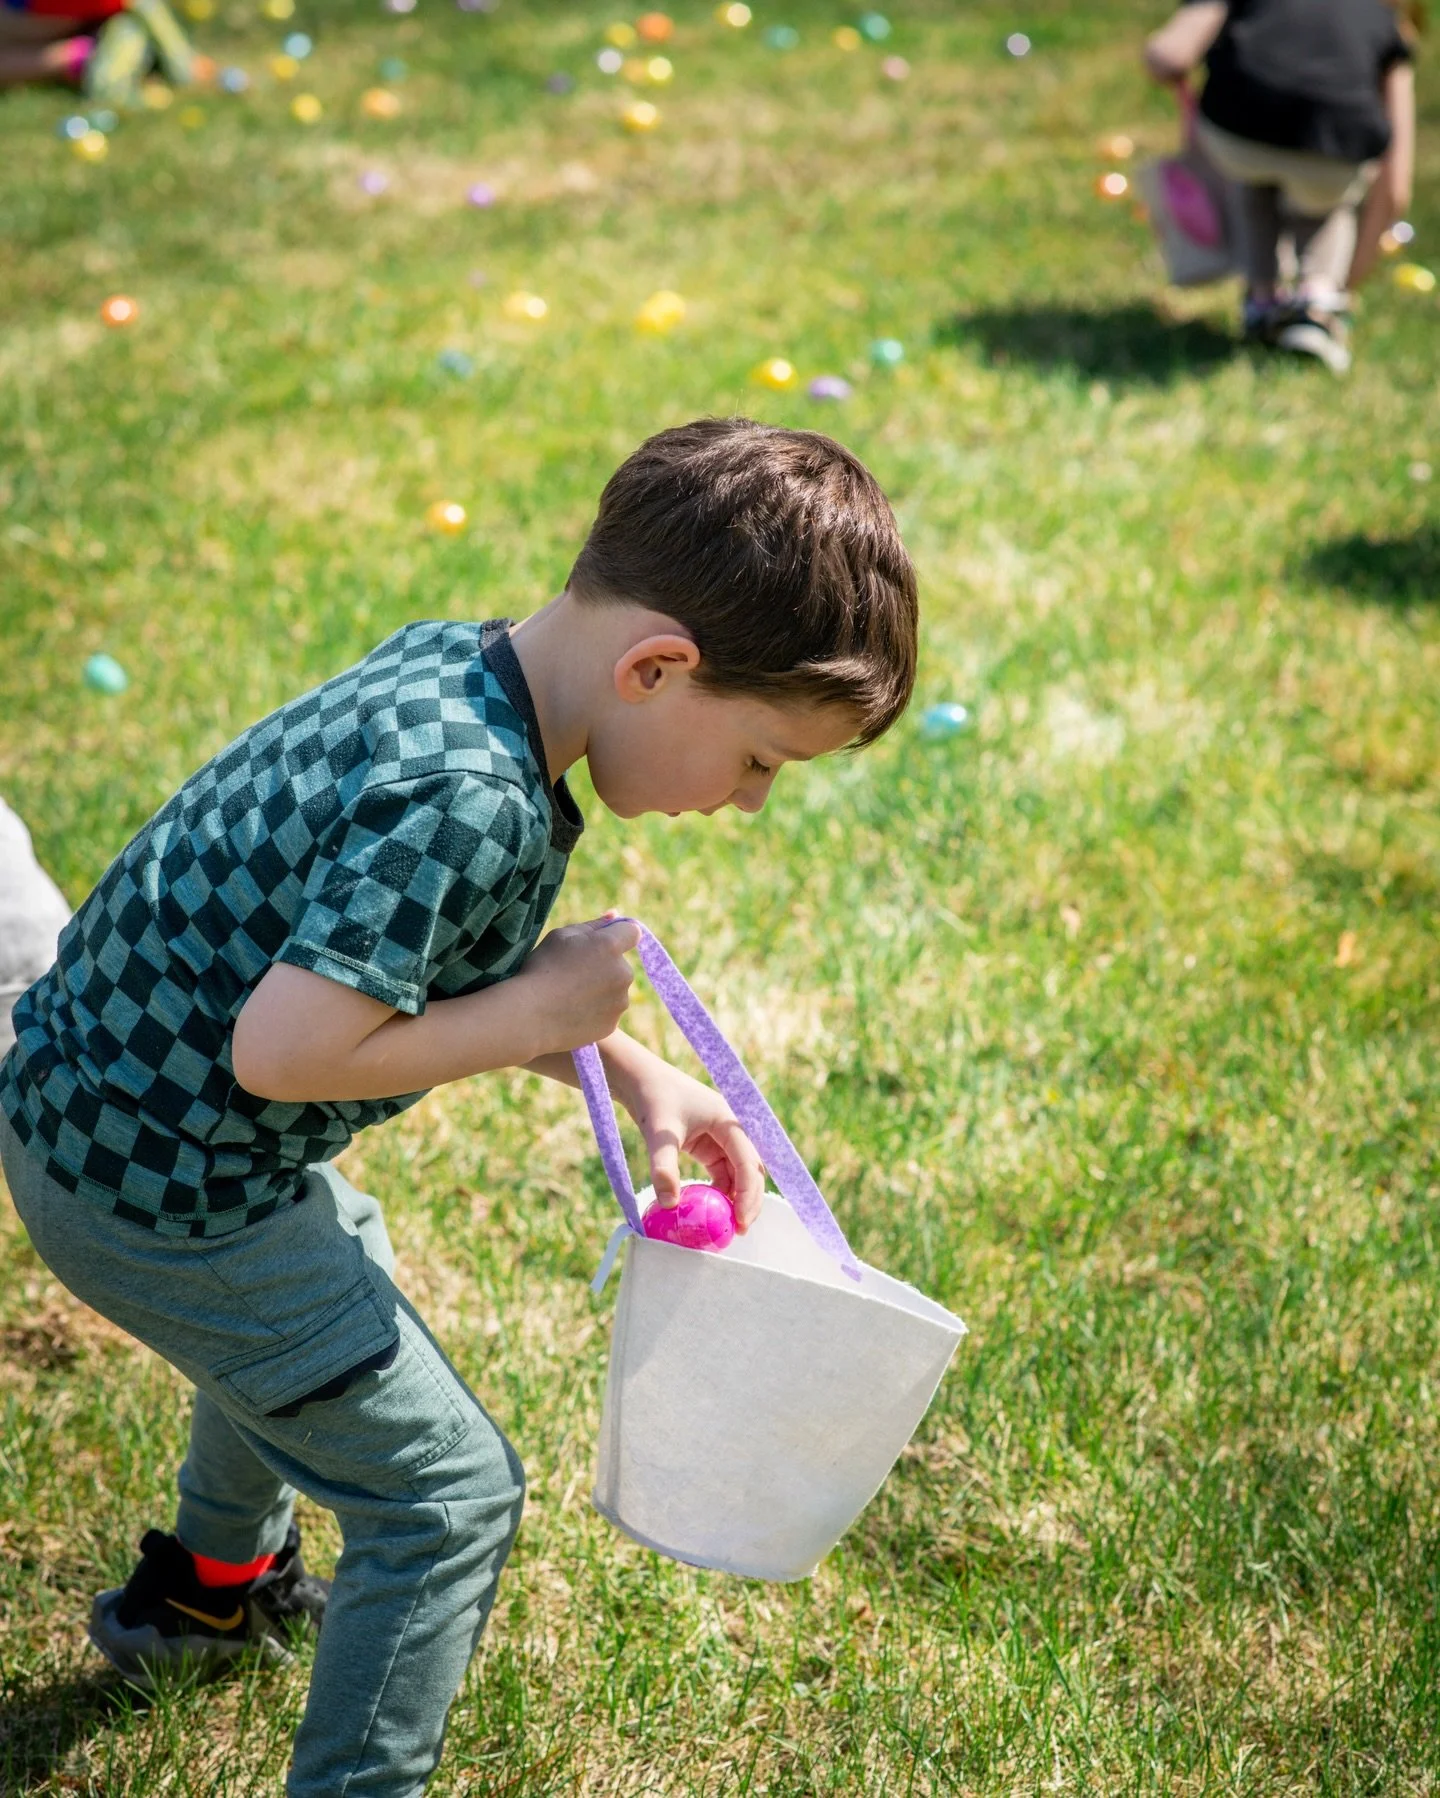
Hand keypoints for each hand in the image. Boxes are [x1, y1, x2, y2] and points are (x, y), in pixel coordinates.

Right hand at [518, 914, 638, 1054]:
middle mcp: (623, 973)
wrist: (528, 1016)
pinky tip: (572, 1013)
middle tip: (573, 975)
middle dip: (605, 967)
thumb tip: (615, 915)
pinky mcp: (612, 1026)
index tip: (599, 945)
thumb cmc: (541, 969)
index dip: (617, 936)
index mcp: (610, 946)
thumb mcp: (561, 936)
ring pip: (615, 991)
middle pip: (621, 965)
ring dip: (601, 991)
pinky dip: (595, 1012)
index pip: (632, 932)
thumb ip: (593, 925)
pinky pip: (608, 1013)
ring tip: (569, 997)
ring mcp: (620, 1002)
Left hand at [611, 1050, 765, 1231]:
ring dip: (736, 1198)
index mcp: (728, 1121)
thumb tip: (670, 1205)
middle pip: (751, 1170)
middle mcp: (730, 1129)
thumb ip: (664, 1168)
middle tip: (739, 1231)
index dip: (748, 1193)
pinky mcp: (708, 1145)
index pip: (748, 1162)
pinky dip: (719, 1192)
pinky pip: (721, 1173)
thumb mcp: (658, 1134)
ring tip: (726, 1227)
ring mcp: (720, 1138)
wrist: (638, 1078)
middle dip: (749, 1200)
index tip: (740, 1222)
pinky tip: (709, 1210)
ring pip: (738, 1174)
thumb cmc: (652, 1098)